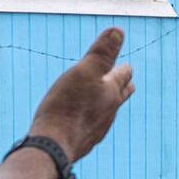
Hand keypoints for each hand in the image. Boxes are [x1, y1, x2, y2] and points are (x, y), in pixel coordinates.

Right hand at [27, 28, 134, 161]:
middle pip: (121, 94)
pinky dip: (91, 119)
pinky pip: (92, 126)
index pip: (123, 74)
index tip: (124, 64)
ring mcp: (98, 128)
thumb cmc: (67, 107)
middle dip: (123, 85)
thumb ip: (102, 53)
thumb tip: (118, 32)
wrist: (53, 146)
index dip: (122, 67)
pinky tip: (82, 122)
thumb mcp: (83, 72)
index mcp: (111, 91)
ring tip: (102, 99)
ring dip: (106, 103)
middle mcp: (109, 111)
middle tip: (125, 81)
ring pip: (107, 112)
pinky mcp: (84, 142)